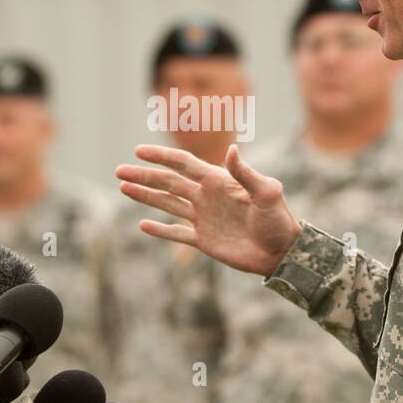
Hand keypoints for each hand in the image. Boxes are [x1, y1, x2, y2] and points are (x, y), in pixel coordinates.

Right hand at [115, 143, 302, 278]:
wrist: (282, 252)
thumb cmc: (278, 219)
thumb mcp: (266, 192)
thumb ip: (245, 173)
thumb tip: (231, 149)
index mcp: (218, 181)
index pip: (183, 164)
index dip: (161, 157)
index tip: (139, 151)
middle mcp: (206, 196)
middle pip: (168, 182)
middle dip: (144, 175)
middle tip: (119, 170)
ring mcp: (203, 218)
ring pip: (167, 204)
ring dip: (145, 196)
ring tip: (123, 187)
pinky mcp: (204, 240)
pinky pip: (176, 233)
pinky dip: (160, 230)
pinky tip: (142, 225)